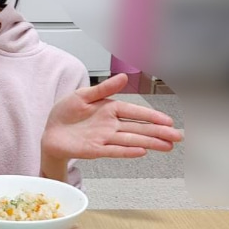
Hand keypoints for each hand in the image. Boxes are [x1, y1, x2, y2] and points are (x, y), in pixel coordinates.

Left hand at [42, 73, 182, 162]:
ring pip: (131, 140)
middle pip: (139, 129)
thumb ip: (104, 88)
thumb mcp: (83, 95)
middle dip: (159, 133)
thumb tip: (123, 77)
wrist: (50, 132)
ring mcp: (104, 138)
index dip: (152, 116)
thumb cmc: (65, 114)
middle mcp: (111, 125)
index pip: (136, 112)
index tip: (168, 121)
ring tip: (167, 146)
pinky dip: (127, 151)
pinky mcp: (94, 149)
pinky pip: (114, 150)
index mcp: (110, 109)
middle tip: (178, 137)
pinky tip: (142, 152)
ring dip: (150, 143)